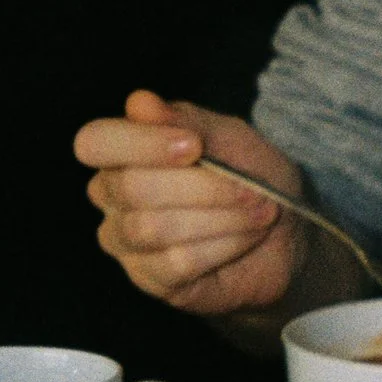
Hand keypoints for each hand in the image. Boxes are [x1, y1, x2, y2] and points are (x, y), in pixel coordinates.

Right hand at [74, 90, 306, 314]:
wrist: (287, 232)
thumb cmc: (251, 175)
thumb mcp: (230, 138)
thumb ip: (187, 120)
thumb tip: (139, 102)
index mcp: (122, 153)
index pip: (94, 142)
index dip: (140, 143)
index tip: (195, 145)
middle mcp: (112, 196)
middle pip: (132, 187)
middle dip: (205, 187)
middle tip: (252, 190)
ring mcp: (125, 242)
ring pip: (154, 228)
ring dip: (222, 217)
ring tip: (259, 212)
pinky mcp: (151, 279)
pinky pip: (177, 262)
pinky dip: (225, 245)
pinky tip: (247, 238)